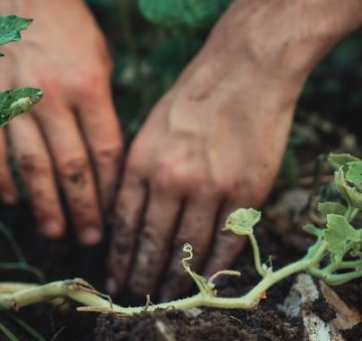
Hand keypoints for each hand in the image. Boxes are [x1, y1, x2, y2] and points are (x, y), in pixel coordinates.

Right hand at [0, 0, 122, 244]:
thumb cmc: (67, 23)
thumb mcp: (99, 57)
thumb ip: (102, 105)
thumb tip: (104, 158)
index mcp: (89, 85)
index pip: (104, 151)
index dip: (111, 188)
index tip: (116, 214)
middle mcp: (51, 96)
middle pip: (71, 168)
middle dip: (83, 209)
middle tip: (90, 240)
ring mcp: (13, 98)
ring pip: (31, 167)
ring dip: (43, 205)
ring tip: (55, 232)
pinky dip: (1, 179)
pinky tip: (12, 200)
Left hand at [106, 10, 306, 299]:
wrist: (246, 68)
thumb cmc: (195, 93)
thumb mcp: (151, 126)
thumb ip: (140, 170)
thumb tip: (128, 214)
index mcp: (142, 160)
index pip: (124, 222)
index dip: (119, 255)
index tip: (115, 275)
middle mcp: (171, 178)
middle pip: (152, 241)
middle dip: (142, 273)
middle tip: (136, 294)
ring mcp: (210, 187)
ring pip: (188, 248)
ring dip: (176, 276)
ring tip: (168, 293)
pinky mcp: (246, 192)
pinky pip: (227, 241)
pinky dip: (215, 265)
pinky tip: (206, 279)